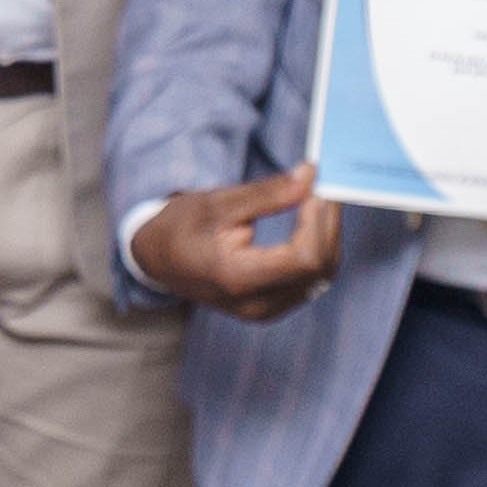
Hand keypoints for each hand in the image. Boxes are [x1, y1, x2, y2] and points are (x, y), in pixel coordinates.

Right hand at [127, 175, 345, 321]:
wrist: (158, 260)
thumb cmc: (182, 227)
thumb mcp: (217, 202)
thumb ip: (267, 193)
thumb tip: (310, 176)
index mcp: (236, 278)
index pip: (303, 258)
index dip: (318, 222)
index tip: (316, 187)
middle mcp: (255, 304)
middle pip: (318, 267)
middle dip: (327, 224)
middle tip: (322, 186)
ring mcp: (265, 310)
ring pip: (321, 275)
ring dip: (326, 236)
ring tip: (315, 200)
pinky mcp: (272, 307)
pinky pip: (311, 280)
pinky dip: (318, 249)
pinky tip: (308, 223)